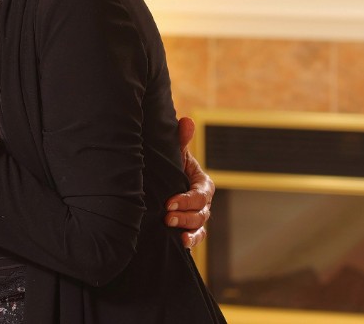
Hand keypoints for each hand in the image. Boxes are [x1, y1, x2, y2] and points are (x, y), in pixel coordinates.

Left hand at [165, 116, 213, 249]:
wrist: (160, 177)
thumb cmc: (169, 164)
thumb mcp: (174, 152)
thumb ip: (180, 139)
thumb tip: (186, 120)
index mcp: (202, 183)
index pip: (201, 194)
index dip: (187, 199)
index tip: (170, 202)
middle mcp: (203, 201)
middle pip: (202, 213)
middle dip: (186, 216)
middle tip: (167, 216)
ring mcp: (198, 215)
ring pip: (199, 226)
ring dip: (188, 229)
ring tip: (172, 229)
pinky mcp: (190, 227)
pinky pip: (197, 237)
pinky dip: (192, 241)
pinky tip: (182, 243)